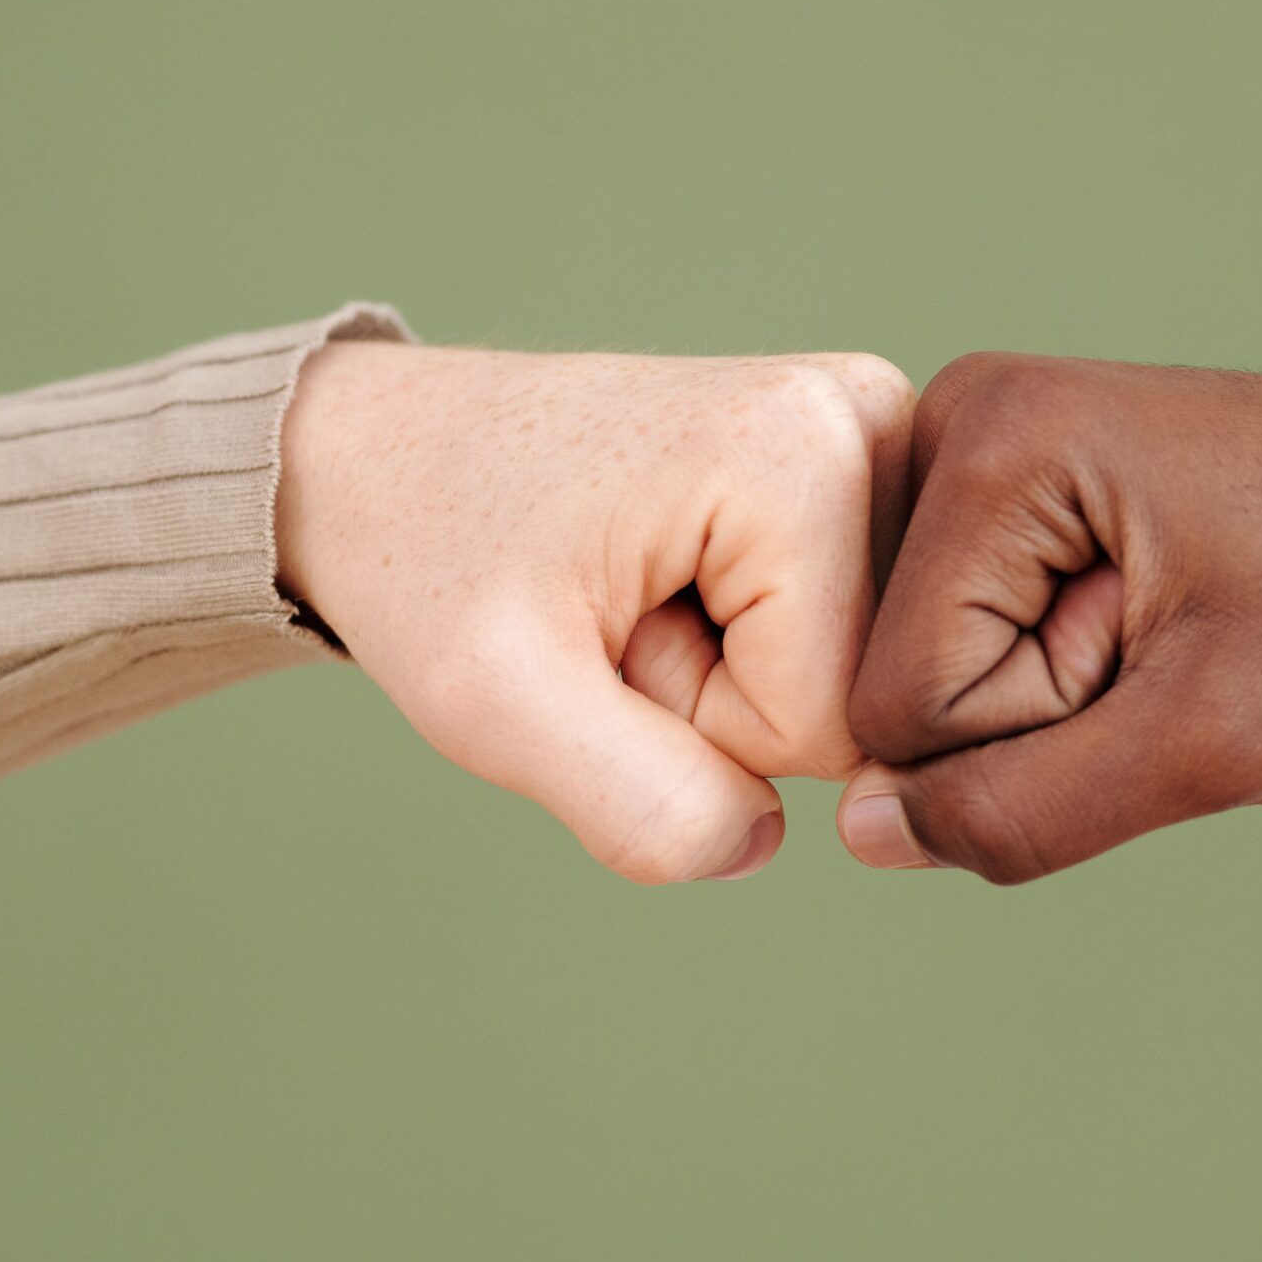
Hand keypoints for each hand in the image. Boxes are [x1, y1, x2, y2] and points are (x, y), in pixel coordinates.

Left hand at [278, 342, 913, 882]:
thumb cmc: (427, 557)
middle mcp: (872, 419)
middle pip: (866, 690)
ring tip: (637, 592)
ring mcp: (877, 433)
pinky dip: (758, 638)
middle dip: (732, 698)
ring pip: (863, 669)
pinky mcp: (862, 458)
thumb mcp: (494, 702)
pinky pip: (852, 632)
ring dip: (741, 670)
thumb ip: (639, 802)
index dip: (705, 725)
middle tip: (618, 614)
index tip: (610, 634)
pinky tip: (677, 577)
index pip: (834, 720)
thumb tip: (759, 841)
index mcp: (808, 449)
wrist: (383, 456)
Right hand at [836, 353, 1261, 880]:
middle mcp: (963, 414)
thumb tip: (865, 835)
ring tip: (1190, 623)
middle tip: (1189, 641)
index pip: (897, 703)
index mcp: (993, 438)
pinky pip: (989, 633)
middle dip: (1045, 711)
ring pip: (947, 667)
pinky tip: (1175, 612)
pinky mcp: (1026, 478)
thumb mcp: (1211, 743)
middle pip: (907, 677)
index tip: (1174, 655)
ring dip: (1066, 694)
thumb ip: (1023, 809)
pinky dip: (1078, 662)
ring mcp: (991, 441)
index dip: (1040, 736)